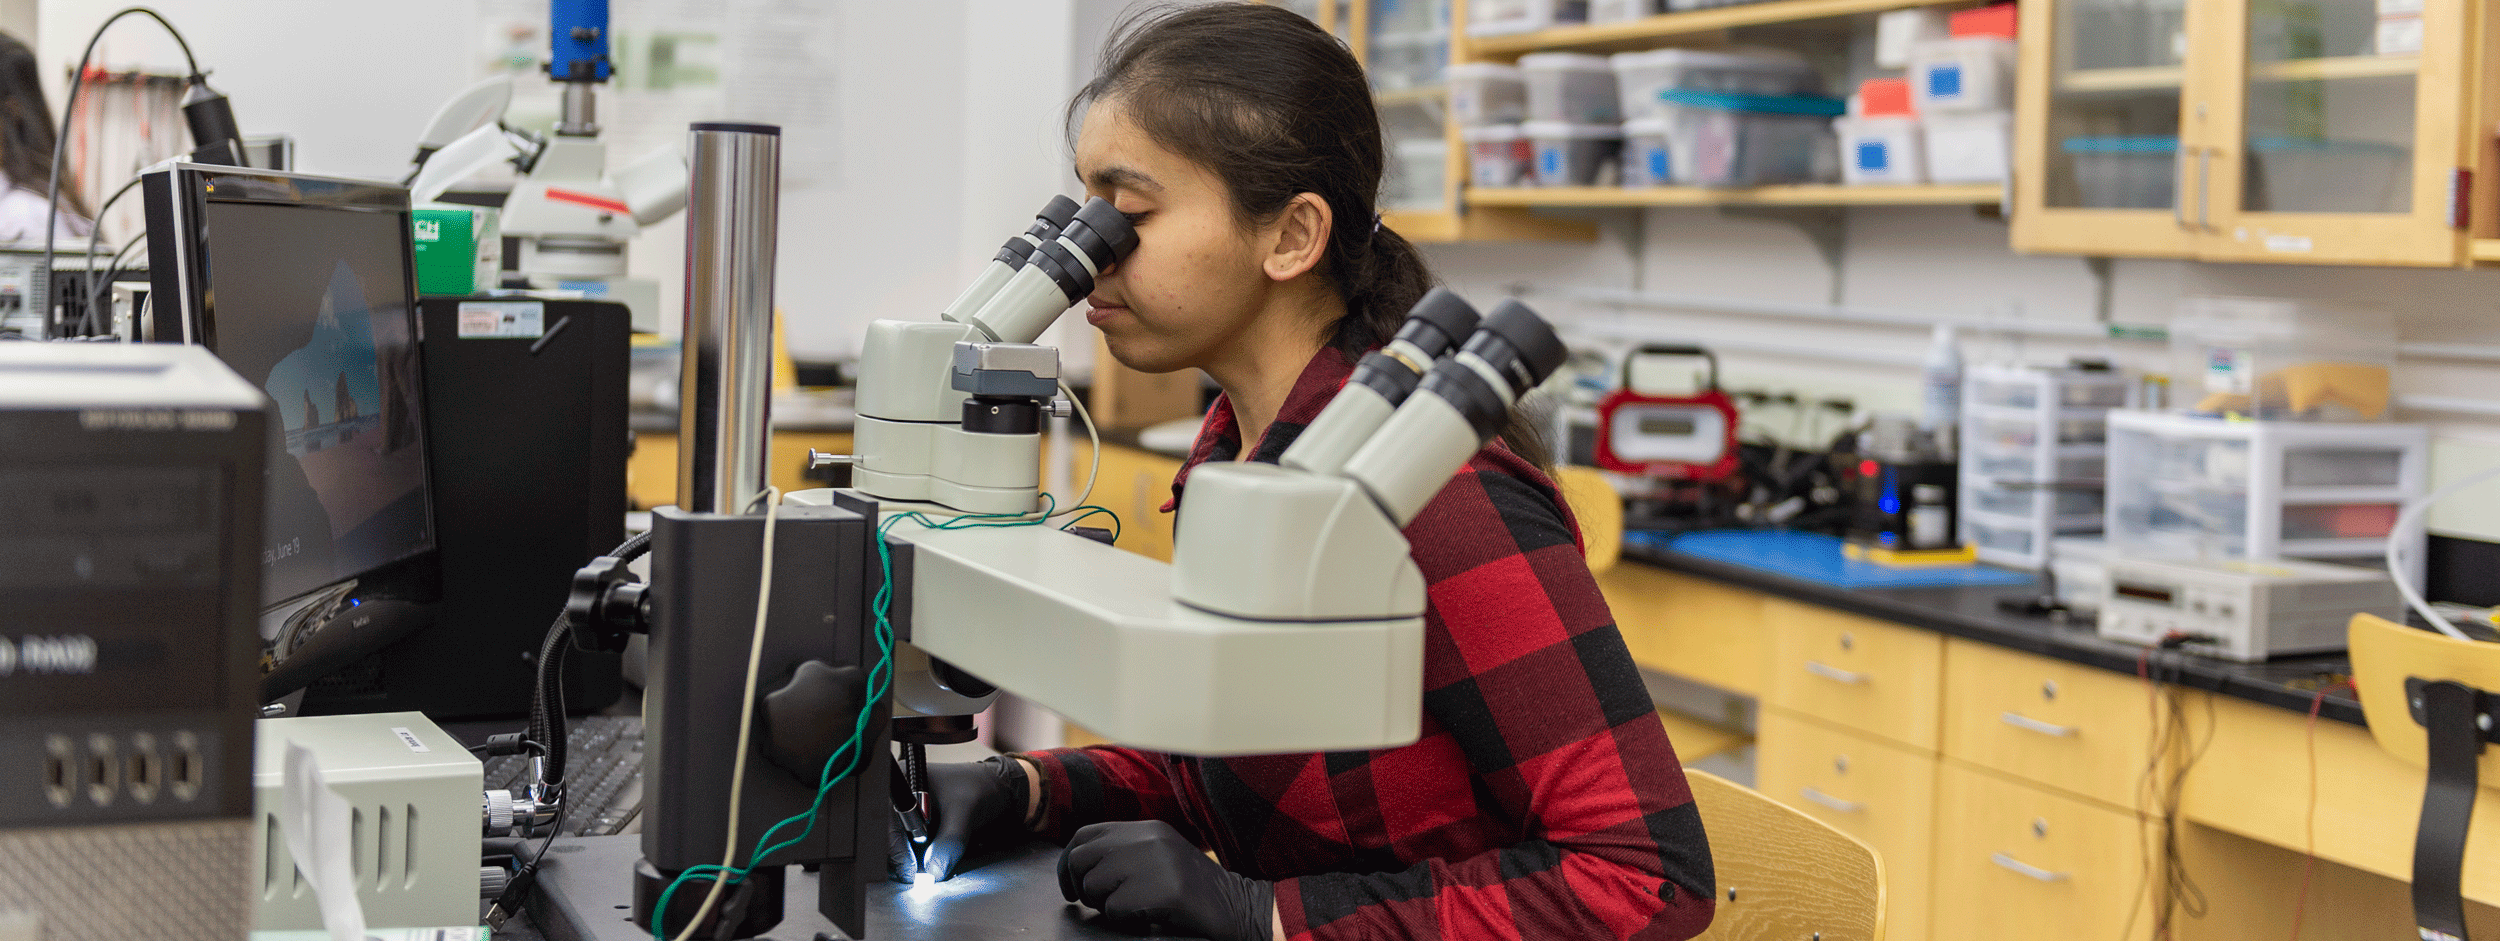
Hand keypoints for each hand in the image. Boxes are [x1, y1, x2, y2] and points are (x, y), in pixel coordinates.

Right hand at [886, 757, 1027, 882]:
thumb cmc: (980, 788)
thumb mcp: (965, 813)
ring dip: (909, 858)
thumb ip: (949, 841)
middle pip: (886, 833)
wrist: (997, 788)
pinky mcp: (914, 823)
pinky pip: (908, 845)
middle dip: (901, 856)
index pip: (887, 820)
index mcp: (904, 781)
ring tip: (922, 870)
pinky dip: (916, 857)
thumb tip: (933, 870)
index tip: (910, 870)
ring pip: (896, 843)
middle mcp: (899, 795)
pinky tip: (927, 860)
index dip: (896, 847)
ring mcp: (905, 810)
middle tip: (916, 876)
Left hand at [1058, 820, 1273, 940]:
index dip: (1068, 862)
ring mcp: (1155, 863)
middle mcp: (1147, 838)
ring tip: (1129, 909)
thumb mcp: (1161, 854)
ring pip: (1094, 886)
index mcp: (1146, 828)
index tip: (1071, 885)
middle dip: (1080, 886)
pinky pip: (1115, 910)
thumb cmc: (1194, 889)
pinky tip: (1146, 918)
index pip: (1085, 835)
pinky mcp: (1161, 890)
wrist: (1237, 906)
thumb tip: (1080, 863)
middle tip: (1095, 903)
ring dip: (1104, 906)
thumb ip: (1126, 850)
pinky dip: (1125, 921)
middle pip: (1082, 858)